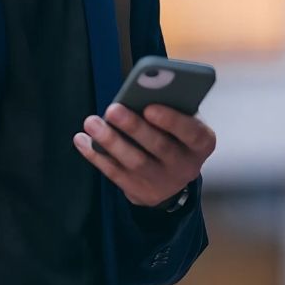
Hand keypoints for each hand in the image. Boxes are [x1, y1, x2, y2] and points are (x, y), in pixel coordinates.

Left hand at [74, 102, 216, 207]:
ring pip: (134, 162)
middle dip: (134, 127)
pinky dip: (96, 155)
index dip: (172, 121)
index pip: (192, 133)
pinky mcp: (139, 193)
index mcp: (202, 143)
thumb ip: (172, 107)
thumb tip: (142, 91)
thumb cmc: (176, 135)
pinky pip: (115, 174)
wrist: (173, 177)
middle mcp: (186, 166)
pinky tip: (82, 139)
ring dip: (111, 141)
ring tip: (92, 122)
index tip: (149, 108)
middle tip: (113, 109)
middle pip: (159, 146)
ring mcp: (162, 182)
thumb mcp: (184, 120)